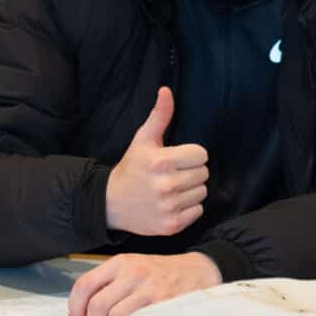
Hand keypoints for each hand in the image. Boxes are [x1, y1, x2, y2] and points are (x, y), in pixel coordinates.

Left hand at [69, 252, 221, 315]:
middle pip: (96, 306)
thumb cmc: (162, 273)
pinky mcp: (162, 304)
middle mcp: (133, 273)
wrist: (199, 270)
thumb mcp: (134, 267)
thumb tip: (84, 310)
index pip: (84, 285)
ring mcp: (149, 289)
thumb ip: (110, 283)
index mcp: (121, 262)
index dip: (75, 307)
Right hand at [105, 87, 208, 235]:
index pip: (201, 154)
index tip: (175, 159)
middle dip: (191, 171)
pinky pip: (198, 210)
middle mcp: (166, 185)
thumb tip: (166, 90)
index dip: (190, 155)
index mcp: (161, 162)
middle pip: (204, 173)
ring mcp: (169, 207)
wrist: (111, 204)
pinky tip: (172, 203)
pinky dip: (189, 208)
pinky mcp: (172, 225)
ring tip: (171, 188)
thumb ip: (160, 115)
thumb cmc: (132, 168)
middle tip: (172, 174)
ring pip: (202, 192)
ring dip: (190, 190)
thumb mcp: (143, 140)